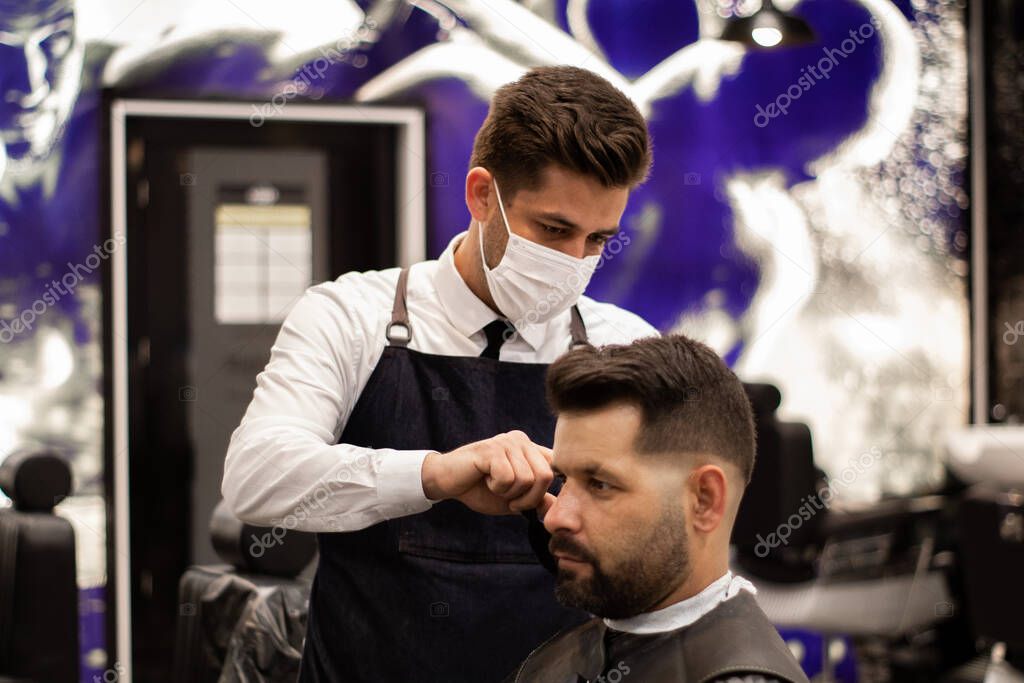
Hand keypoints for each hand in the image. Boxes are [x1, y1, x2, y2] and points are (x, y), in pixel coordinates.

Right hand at [421, 430, 553, 514]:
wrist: (447, 482)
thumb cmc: (479, 489)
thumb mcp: (513, 498)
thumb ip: (536, 500)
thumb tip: (560, 510)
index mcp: (529, 449)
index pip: (555, 467)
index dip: (546, 490)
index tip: (526, 502)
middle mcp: (521, 441)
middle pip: (546, 476)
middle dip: (529, 499)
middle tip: (510, 501)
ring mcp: (506, 442)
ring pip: (527, 479)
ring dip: (510, 494)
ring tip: (494, 486)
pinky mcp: (492, 449)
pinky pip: (508, 477)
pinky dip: (497, 488)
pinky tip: (485, 479)